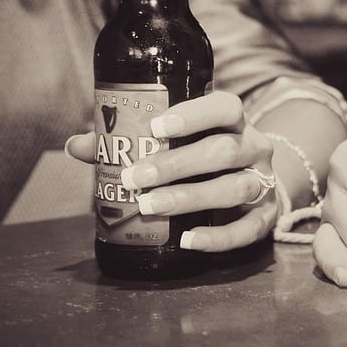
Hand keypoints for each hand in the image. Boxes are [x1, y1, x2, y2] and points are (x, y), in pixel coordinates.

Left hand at [66, 91, 279, 251]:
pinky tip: (188, 239)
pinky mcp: (267, 215)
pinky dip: (219, 237)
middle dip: (177, 165)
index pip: (224, 107)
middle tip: (136, 176)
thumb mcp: (177, 141)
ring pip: (236, 187)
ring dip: (191, 197)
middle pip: (224, 151)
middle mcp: (255, 147)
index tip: (156, 127)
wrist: (256, 181)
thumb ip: (129, 141)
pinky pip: (249, 228)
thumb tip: (78, 146)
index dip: (194, 115)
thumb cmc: (204, 155)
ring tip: (150, 206)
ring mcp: (265, 181)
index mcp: (233, 121)